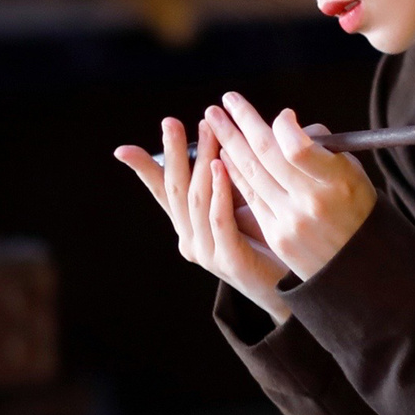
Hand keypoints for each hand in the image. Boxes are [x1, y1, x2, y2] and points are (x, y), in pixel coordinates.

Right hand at [113, 115, 293, 322]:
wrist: (291, 291)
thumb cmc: (269, 245)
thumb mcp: (243, 206)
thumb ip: (229, 181)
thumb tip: (226, 139)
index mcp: (190, 227)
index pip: (163, 193)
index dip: (145, 170)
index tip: (124, 149)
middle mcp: (191, 241)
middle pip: (176, 190)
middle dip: (174, 153)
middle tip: (171, 123)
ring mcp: (208, 253)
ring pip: (196, 202)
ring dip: (200, 163)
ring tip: (207, 132)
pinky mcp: (230, 261)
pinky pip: (218, 221)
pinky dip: (217, 193)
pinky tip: (220, 168)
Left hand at [204, 91, 376, 286]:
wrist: (359, 268)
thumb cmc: (357, 211)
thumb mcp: (353, 174)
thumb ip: (320, 149)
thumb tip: (285, 125)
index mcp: (338, 181)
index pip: (297, 145)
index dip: (283, 126)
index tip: (282, 114)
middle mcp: (312, 201)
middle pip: (267, 154)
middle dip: (242, 123)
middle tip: (224, 102)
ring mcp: (291, 221)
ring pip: (251, 174)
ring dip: (229, 143)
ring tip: (213, 121)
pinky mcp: (277, 236)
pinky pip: (250, 197)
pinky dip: (234, 173)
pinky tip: (223, 156)